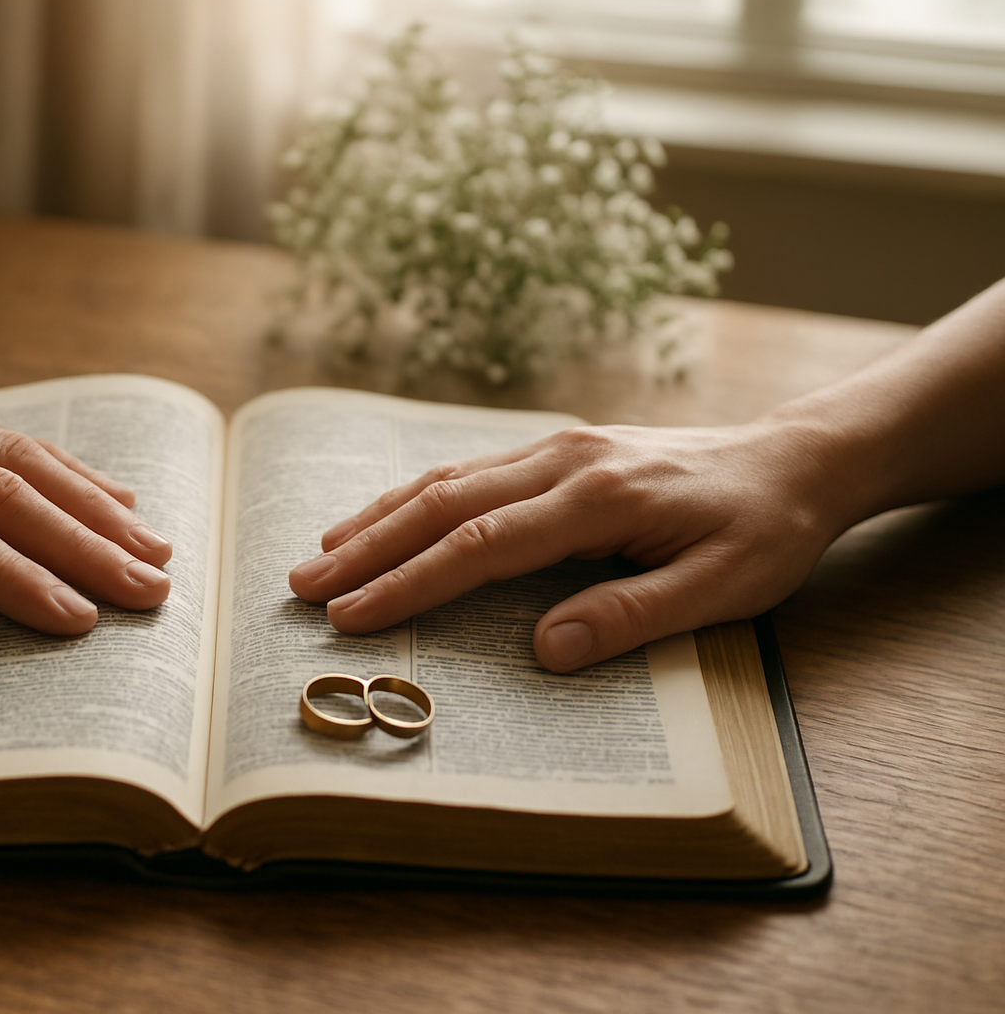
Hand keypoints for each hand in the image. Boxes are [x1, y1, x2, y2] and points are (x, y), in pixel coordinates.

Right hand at [289, 420, 857, 671]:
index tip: (353, 614)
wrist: (795, 460)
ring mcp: (556, 448)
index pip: (482, 545)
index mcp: (600, 497)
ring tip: (320, 552)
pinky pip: (469, 471)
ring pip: (447, 480)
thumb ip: (632, 616)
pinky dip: (414, 498)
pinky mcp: (556, 450)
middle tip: (302, 585)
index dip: (412, 582)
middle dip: (368, 547)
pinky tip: (383, 518)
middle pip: (444, 503)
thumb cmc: (765, 530)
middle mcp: (565, 460)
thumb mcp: (724, 588)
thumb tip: (543, 650)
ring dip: (379, 518)